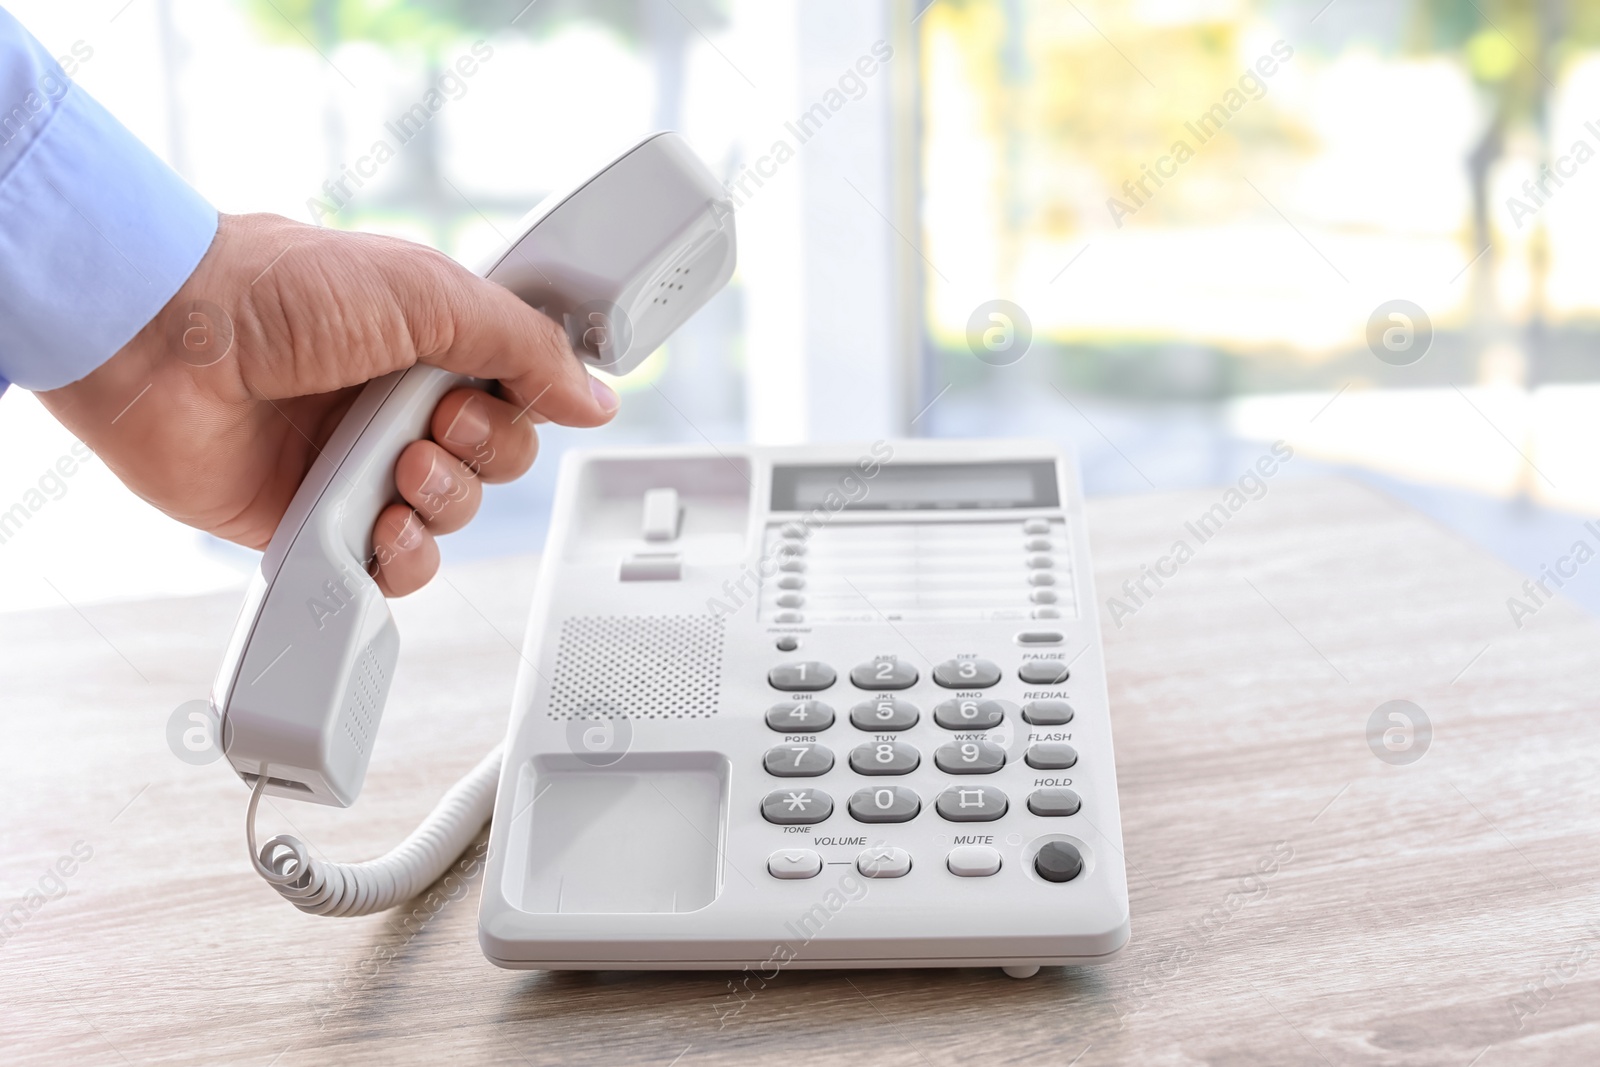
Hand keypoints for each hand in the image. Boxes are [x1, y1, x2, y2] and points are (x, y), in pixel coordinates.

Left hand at [37, 212, 618, 594]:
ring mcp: (360, 465)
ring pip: (454, 514)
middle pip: (498, 458)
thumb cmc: (272, 293)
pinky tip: (382, 525)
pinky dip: (406, 556)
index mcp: (427, 341)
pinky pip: (398, 567)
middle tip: (438, 423)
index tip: (515, 393)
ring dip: (443, 500)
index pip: (518, 389)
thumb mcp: (426, 291)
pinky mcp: (322, 524)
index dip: (529, 400)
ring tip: (398, 471)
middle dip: (484, 450)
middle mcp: (397, 404)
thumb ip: (522, 344)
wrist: (163, 347)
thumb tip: (594, 396)